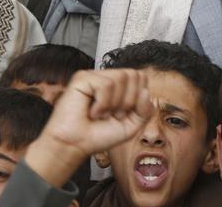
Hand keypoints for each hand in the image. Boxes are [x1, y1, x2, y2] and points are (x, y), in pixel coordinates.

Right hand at [25, 70, 152, 187]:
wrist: (74, 146)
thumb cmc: (98, 136)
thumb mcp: (131, 126)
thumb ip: (145, 110)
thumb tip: (146, 92)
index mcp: (119, 86)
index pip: (141, 77)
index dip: (138, 98)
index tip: (123, 114)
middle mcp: (107, 78)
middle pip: (134, 74)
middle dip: (128, 101)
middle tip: (112, 115)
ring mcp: (94, 76)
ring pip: (121, 77)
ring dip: (114, 104)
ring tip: (101, 114)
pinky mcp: (82, 78)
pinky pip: (106, 84)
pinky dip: (102, 104)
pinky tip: (92, 112)